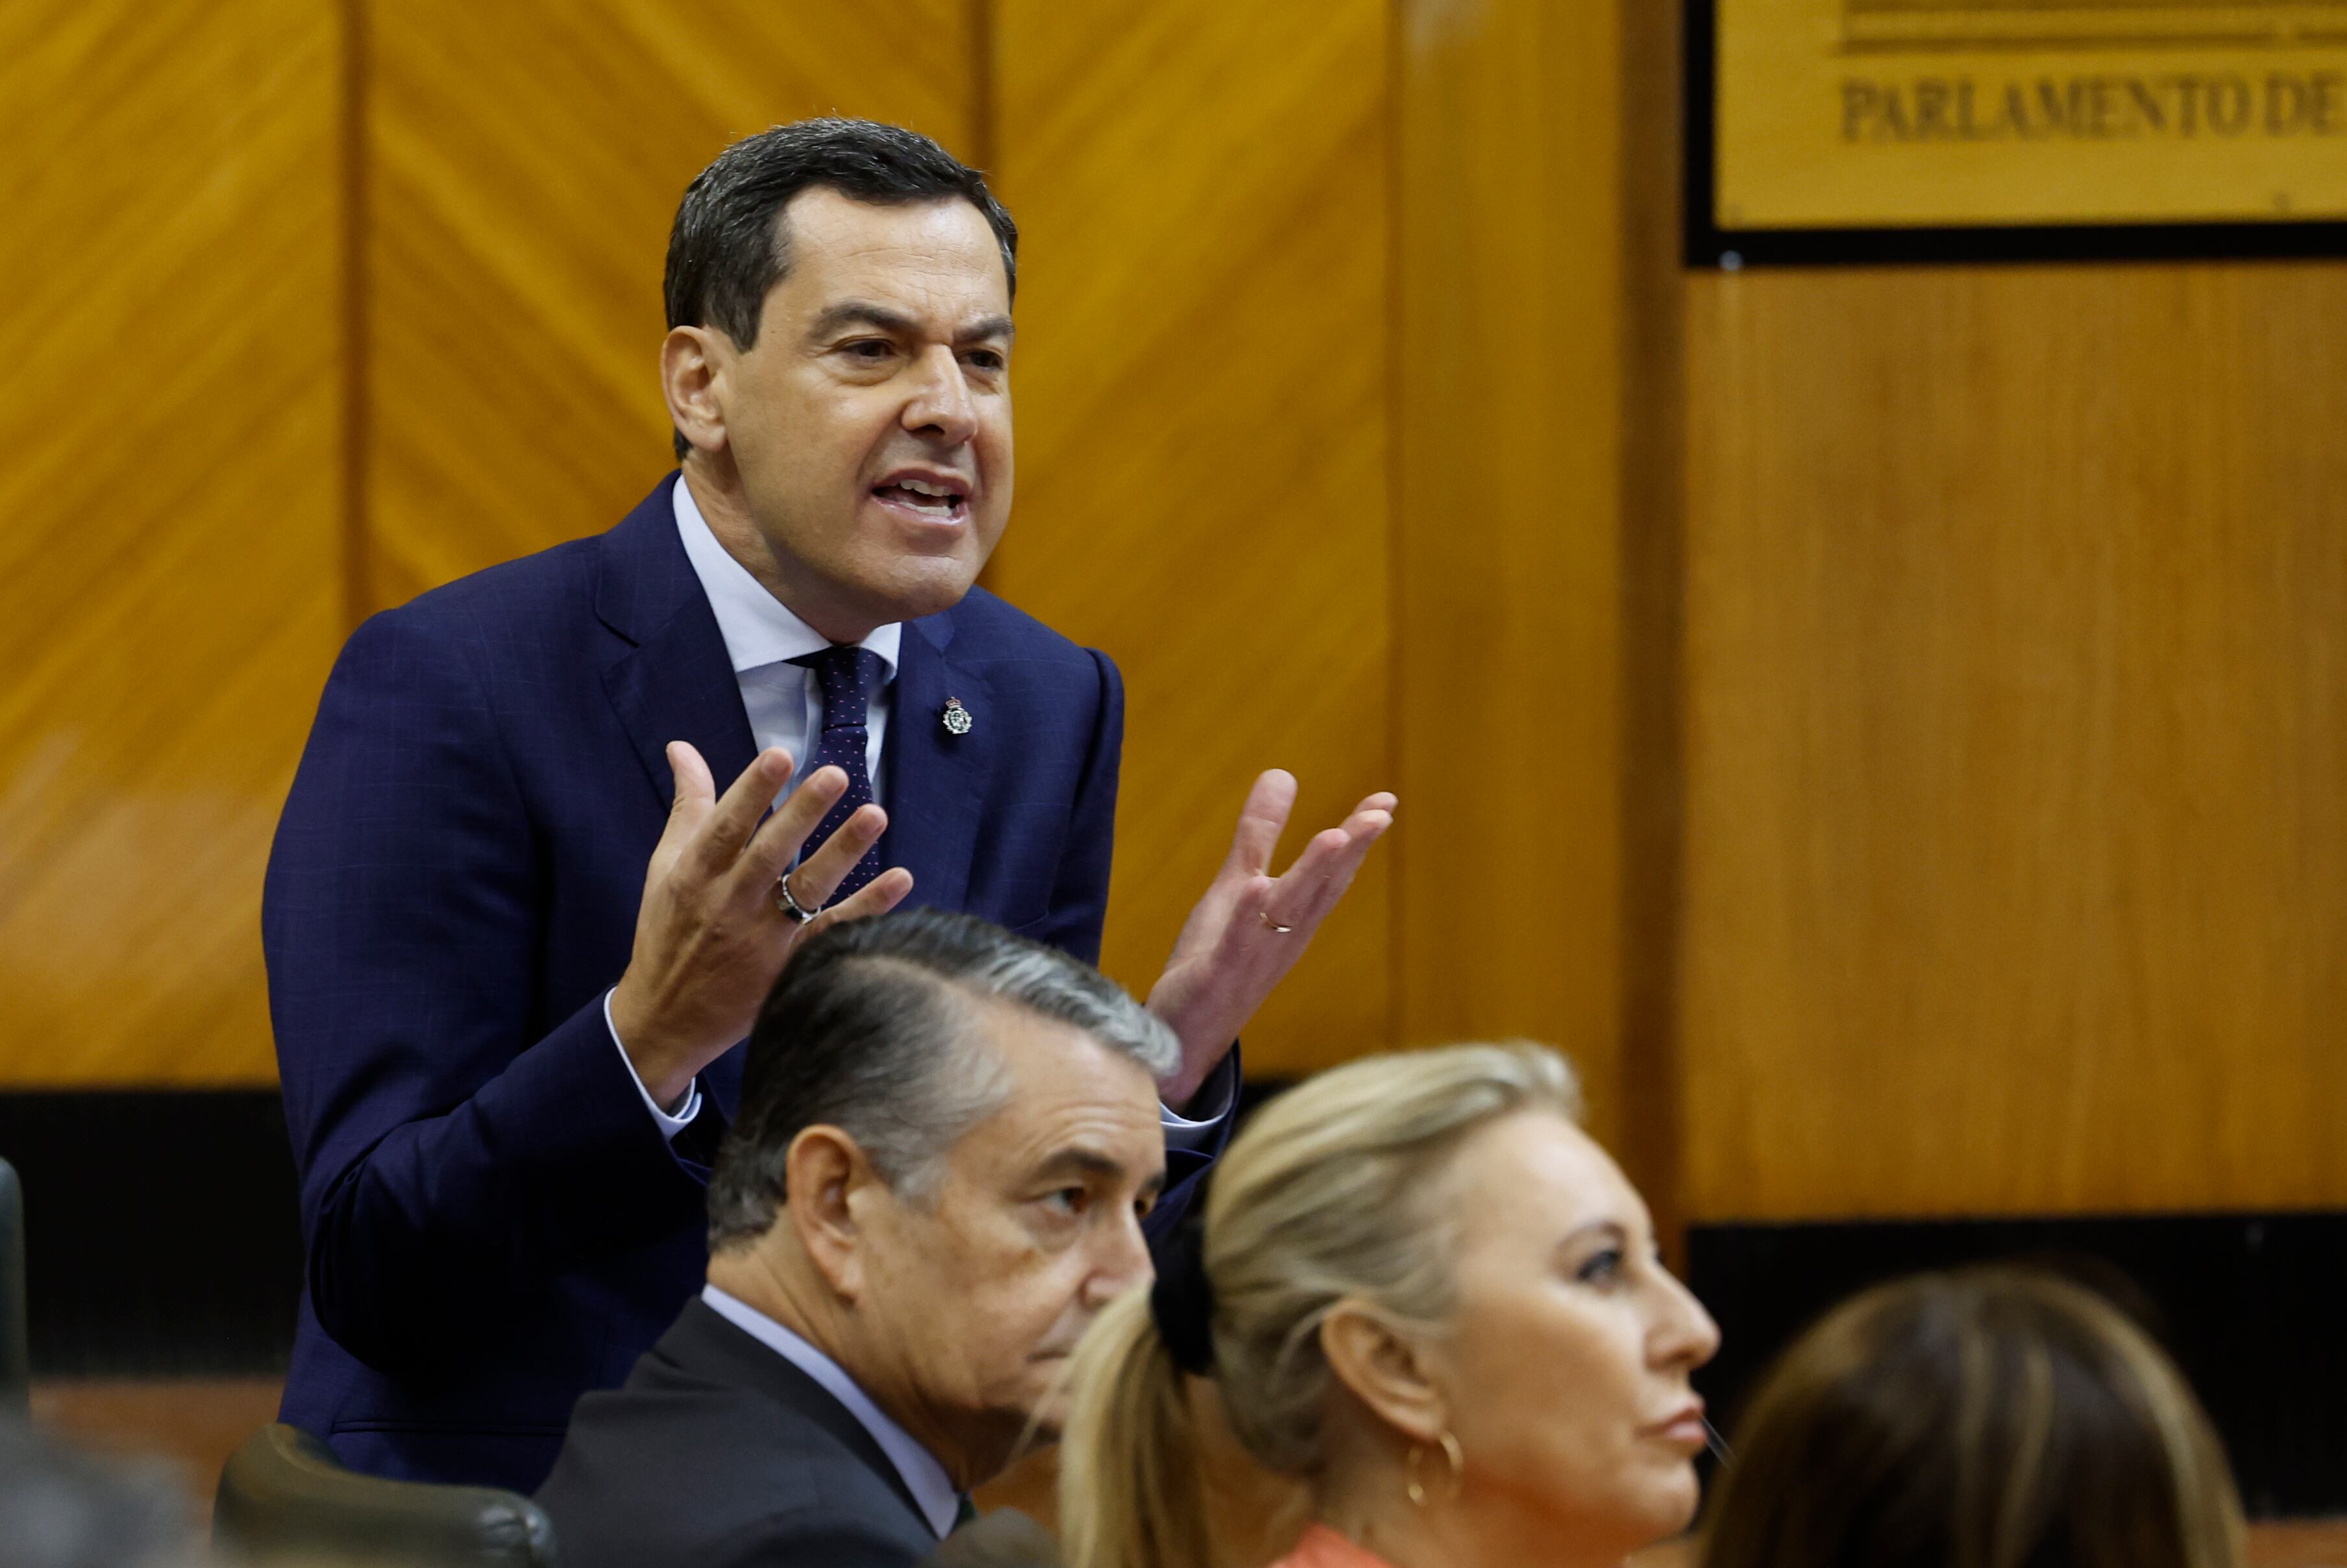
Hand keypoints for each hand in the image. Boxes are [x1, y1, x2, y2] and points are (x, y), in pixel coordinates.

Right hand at [609, 742, 914, 1106]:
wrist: (666, 1018)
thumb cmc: (667, 931)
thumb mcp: (666, 867)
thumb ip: (687, 806)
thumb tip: (682, 746)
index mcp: (696, 875)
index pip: (726, 827)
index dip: (751, 791)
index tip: (780, 755)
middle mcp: (729, 904)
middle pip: (770, 854)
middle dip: (802, 813)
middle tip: (836, 775)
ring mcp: (762, 939)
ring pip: (806, 891)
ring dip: (843, 852)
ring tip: (876, 815)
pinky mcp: (789, 966)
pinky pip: (834, 933)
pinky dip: (868, 908)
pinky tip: (901, 879)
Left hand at [1146, 770, 1395, 1104]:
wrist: (1182, 1038)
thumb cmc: (1216, 959)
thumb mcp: (1237, 886)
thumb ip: (1260, 833)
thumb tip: (1282, 773)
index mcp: (1294, 917)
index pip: (1332, 872)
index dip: (1358, 837)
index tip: (1385, 800)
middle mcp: (1284, 938)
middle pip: (1322, 889)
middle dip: (1350, 851)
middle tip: (1380, 814)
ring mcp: (1253, 959)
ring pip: (1287, 914)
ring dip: (1311, 877)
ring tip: (1333, 837)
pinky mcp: (1216, 978)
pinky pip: (1234, 946)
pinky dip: (1246, 919)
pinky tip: (1254, 889)